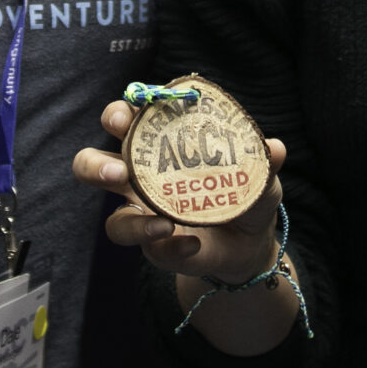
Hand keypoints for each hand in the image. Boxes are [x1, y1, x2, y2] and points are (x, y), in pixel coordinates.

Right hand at [72, 100, 286, 281]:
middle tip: (117, 171)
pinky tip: (194, 244)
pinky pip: (153, 252)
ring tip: (163, 223)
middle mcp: (140, 180)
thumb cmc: (245, 192)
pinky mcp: (157, 249)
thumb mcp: (260, 175)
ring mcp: (144, 218)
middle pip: (92, 166)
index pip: (127, 122)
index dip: (119, 115)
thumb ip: (264, 162)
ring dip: (132, 224)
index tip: (125, 118)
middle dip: (95, 165)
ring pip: (113, 223)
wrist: (251, 242)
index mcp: (159, 146)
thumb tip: (274, 148)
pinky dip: (173, 248)